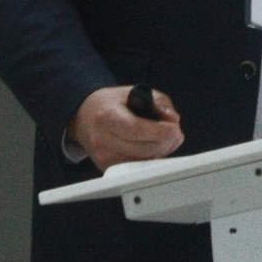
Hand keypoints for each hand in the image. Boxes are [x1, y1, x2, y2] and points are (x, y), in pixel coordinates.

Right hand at [68, 85, 183, 169]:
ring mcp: (103, 157)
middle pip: (143, 149)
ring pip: (143, 162)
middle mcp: (102, 139)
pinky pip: (137, 169)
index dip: (160, 131)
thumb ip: (160, 103)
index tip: (175, 130)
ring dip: (160, 151)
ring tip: (163, 138)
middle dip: (166, 142)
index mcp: (107, 115)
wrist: (86, 116)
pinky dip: (150, 159)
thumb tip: (173, 121)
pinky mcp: (107, 169)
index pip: (136, 129)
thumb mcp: (136, 92)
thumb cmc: (114, 104)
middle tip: (175, 132)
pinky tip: (151, 146)